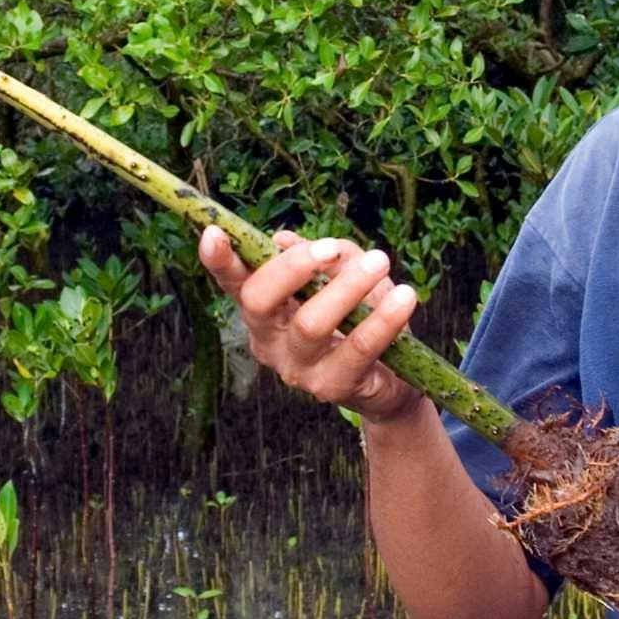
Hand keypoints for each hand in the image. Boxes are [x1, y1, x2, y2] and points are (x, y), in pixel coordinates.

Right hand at [196, 225, 425, 424]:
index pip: (234, 283)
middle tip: (331, 247)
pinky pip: (358, 348)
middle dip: (293, 267)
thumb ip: (323, 256)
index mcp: (264, 310)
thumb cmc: (359, 316)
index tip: (213, 232)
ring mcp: (297, 369)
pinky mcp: (333, 387)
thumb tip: (284, 240)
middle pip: (259, 301)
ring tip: (380, 260)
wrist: (392, 378)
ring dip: (348, 287)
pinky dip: (384, 318)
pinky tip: (404, 297)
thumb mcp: (344, 275)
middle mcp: (269, 341)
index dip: (219, 260)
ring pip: (310, 324)